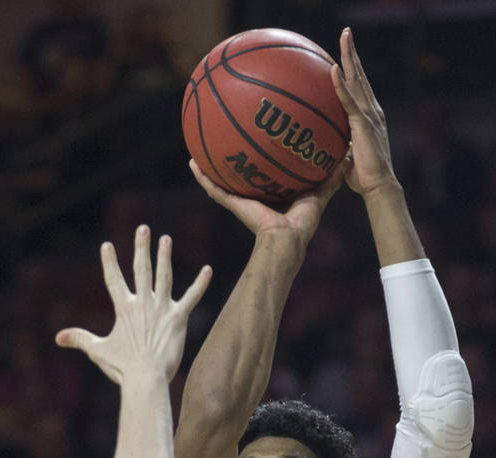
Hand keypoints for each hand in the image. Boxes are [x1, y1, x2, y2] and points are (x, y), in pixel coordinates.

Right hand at [55, 225, 210, 384]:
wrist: (146, 378)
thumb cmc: (122, 367)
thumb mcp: (98, 351)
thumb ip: (79, 339)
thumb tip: (58, 338)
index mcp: (123, 309)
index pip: (114, 280)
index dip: (110, 262)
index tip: (107, 245)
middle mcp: (143, 303)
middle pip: (141, 269)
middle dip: (141, 247)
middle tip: (143, 229)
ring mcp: (162, 309)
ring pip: (164, 276)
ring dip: (164, 256)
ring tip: (165, 239)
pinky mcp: (179, 318)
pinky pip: (192, 297)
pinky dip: (200, 284)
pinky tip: (208, 269)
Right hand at [189, 156, 347, 247]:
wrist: (287, 238)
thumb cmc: (303, 222)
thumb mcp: (320, 192)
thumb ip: (331, 175)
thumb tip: (346, 155)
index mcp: (273, 194)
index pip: (264, 173)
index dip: (261, 158)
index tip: (257, 141)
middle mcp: (254, 196)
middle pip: (240, 174)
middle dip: (232, 158)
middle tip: (225, 138)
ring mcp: (241, 200)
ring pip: (221, 180)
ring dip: (209, 167)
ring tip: (198, 149)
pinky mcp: (233, 204)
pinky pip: (214, 189)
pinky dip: (202, 178)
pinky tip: (192, 163)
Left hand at [332, 27, 396, 195]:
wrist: (378, 187)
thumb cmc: (362, 176)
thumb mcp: (346, 156)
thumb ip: (339, 145)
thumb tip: (324, 145)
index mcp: (367, 116)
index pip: (358, 86)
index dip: (351, 68)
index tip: (343, 52)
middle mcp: (371, 110)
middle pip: (360, 75)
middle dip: (352, 53)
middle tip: (345, 33)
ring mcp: (369, 115)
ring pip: (357, 80)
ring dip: (349, 58)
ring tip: (343, 38)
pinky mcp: (364, 124)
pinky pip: (350, 101)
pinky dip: (341, 85)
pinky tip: (333, 70)